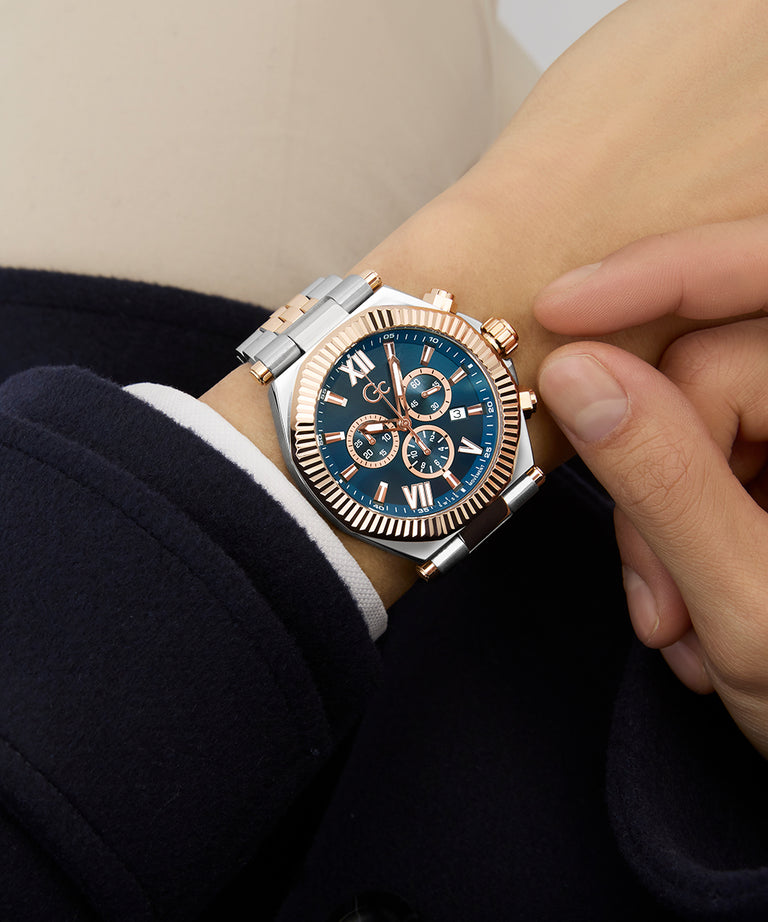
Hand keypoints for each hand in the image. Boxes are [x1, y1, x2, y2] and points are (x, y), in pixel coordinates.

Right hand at [534, 217, 767, 755]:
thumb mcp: (748, 610)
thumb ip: (661, 481)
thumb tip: (578, 375)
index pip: (737, 337)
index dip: (652, 294)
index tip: (561, 309)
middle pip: (710, 384)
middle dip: (650, 486)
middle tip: (650, 591)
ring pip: (697, 430)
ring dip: (661, 526)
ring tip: (677, 624)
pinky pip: (709, 465)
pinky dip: (677, 535)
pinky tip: (691, 608)